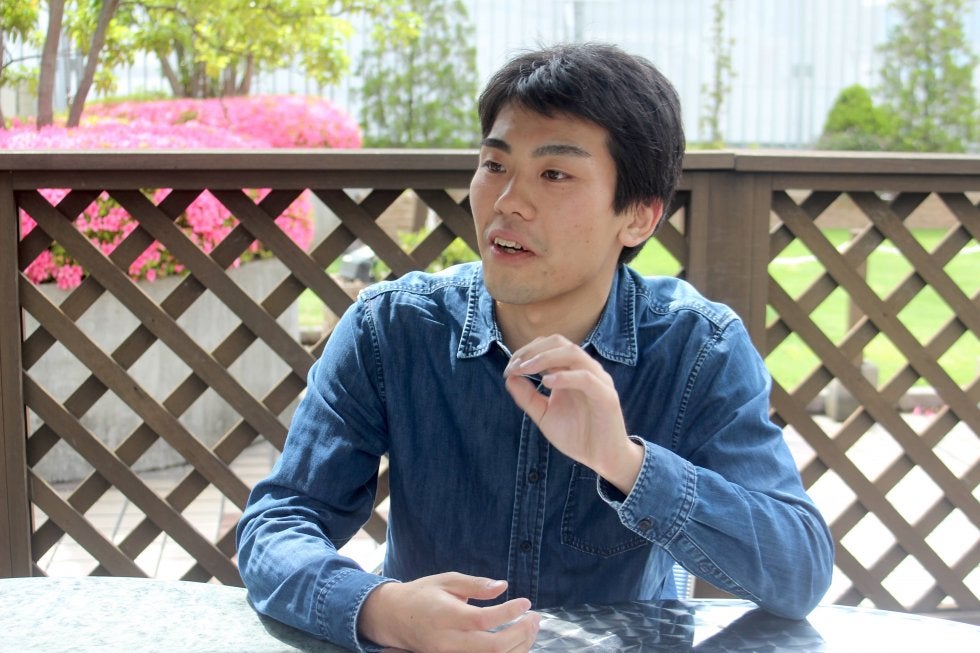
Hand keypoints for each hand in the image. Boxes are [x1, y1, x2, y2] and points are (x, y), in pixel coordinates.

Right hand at [358, 572, 539, 652]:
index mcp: (445, 615)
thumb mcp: (446, 580)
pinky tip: (516, 641)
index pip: (483, 620)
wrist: (393, 618)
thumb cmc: (422, 594)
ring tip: (530, 628)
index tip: (525, 602)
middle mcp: (448, 640)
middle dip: (520, 634)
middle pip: (492, 648)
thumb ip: (475, 585)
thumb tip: (503, 586)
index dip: (509, 613)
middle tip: (535, 618)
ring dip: (518, 647)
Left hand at [503, 335, 643, 494]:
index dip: (525, 352)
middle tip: (514, 366)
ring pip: (573, 353)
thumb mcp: (544, 415)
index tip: (509, 369)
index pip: (548, 346)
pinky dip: (565, 377)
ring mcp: (598, 380)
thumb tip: (510, 377)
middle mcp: (584, 370)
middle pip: (559, 342)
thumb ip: (527, 397)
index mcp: (570, 371)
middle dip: (532, 350)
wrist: (602, 458)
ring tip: (525, 369)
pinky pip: (586, 378)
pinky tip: (546, 383)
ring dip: (545, 358)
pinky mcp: (606, 396)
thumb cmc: (576, 435)